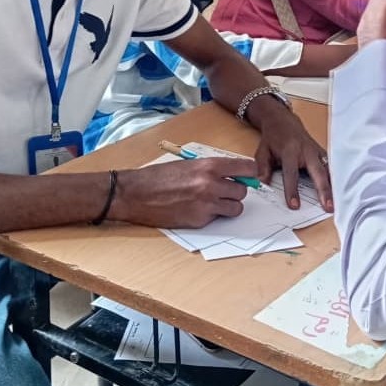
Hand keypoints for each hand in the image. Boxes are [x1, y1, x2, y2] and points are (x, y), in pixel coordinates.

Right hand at [111, 157, 255, 227]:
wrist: (135, 194)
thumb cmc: (159, 177)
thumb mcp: (189, 164)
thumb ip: (212, 169)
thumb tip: (234, 175)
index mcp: (209, 166)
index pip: (247, 168)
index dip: (250, 173)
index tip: (249, 176)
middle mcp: (211, 184)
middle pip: (243, 191)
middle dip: (235, 192)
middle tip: (224, 191)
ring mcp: (207, 204)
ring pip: (236, 208)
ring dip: (229, 206)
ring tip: (214, 203)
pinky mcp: (200, 220)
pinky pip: (218, 219)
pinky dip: (212, 216)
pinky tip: (197, 210)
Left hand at [249, 97, 332, 212]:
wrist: (283, 121)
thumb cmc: (273, 138)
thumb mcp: (262, 152)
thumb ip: (263, 169)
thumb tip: (263, 185)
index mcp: (290, 150)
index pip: (292, 174)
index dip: (292, 190)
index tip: (295, 205)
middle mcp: (306, 150)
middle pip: (318, 172)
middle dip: (324, 190)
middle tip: (328, 206)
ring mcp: (316, 151)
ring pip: (328, 170)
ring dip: (333, 187)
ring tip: (337, 203)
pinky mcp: (322, 153)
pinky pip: (330, 167)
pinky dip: (335, 180)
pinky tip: (338, 192)